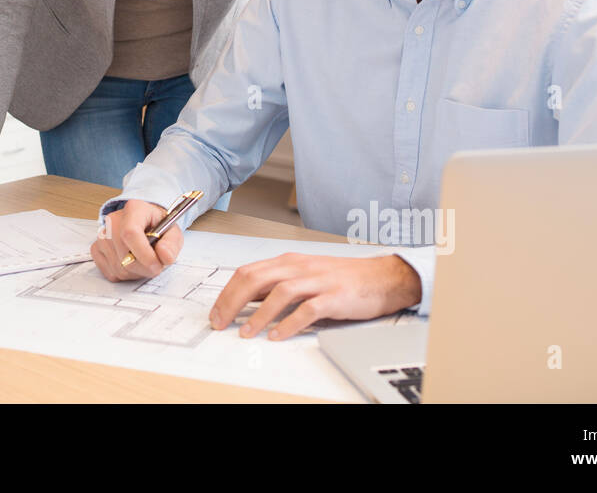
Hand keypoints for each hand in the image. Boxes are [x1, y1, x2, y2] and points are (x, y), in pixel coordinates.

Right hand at [90, 200, 182, 280]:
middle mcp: (113, 220)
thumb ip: (172, 243)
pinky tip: (132, 261)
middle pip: (125, 256)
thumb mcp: (172, 231)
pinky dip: (125, 274)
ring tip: (143, 259)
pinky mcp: (96, 249)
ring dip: (136, 272)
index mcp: (134, 209)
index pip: (130, 233)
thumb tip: (165, 255)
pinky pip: (111, 273)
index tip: (157, 265)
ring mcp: (102, 236)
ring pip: (119, 268)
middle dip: (145, 267)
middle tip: (156, 262)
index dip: (144, 254)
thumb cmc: (156, 225)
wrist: (143, 221)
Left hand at [209, 254, 421, 339]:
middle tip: (220, 323)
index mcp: (289, 261)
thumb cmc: (341, 278)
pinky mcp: (334, 297)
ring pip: (279, 293)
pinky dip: (289, 323)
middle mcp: (299, 267)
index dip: (227, 293)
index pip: (248, 272)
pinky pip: (307, 310)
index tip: (215, 312)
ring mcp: (317, 281)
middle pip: (256, 279)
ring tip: (245, 333)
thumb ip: (277, 284)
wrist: (381, 277)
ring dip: (258, 315)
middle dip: (232, 302)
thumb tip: (246, 299)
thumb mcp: (304, 275)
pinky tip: (277, 335)